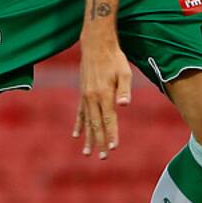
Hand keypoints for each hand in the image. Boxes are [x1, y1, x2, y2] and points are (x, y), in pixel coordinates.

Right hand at [73, 36, 132, 158]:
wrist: (96, 45)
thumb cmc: (115, 58)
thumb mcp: (124, 72)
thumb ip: (125, 89)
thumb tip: (125, 105)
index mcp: (104, 94)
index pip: (108, 119)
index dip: (111, 134)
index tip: (113, 148)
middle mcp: (92, 98)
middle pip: (96, 124)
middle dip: (100, 141)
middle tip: (103, 157)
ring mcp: (85, 96)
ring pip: (87, 121)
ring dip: (88, 138)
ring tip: (87, 153)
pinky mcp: (82, 93)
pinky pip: (80, 113)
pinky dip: (79, 125)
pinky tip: (76, 135)